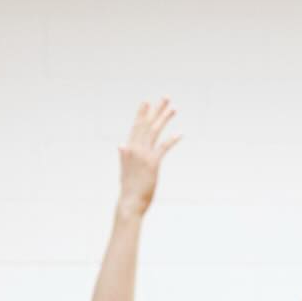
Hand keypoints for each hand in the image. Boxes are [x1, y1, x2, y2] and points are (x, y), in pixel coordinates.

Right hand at [117, 99, 179, 216]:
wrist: (129, 203)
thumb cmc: (128, 189)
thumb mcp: (125, 169)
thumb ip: (124, 156)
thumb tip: (121, 145)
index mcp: (128, 150)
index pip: (136, 128)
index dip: (142, 114)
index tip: (147, 103)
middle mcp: (134, 149)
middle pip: (147, 125)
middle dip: (156, 110)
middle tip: (165, 97)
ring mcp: (143, 155)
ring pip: (155, 132)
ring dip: (164, 118)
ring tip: (173, 108)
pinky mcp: (152, 163)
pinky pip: (163, 147)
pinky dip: (172, 140)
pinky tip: (180, 134)